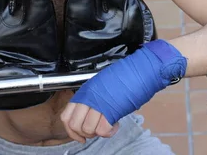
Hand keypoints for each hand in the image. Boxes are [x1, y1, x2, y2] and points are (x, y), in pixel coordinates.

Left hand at [61, 40, 186, 141]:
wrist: (140, 70)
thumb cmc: (126, 75)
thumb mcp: (102, 85)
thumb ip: (93, 99)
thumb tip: (90, 114)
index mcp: (85, 91)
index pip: (66, 116)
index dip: (71, 131)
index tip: (79, 136)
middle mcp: (88, 97)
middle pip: (74, 125)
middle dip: (84, 133)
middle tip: (96, 131)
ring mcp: (98, 103)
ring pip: (87, 128)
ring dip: (97, 133)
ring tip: (107, 126)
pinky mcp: (111, 110)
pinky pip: (102, 130)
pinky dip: (109, 132)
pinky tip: (115, 125)